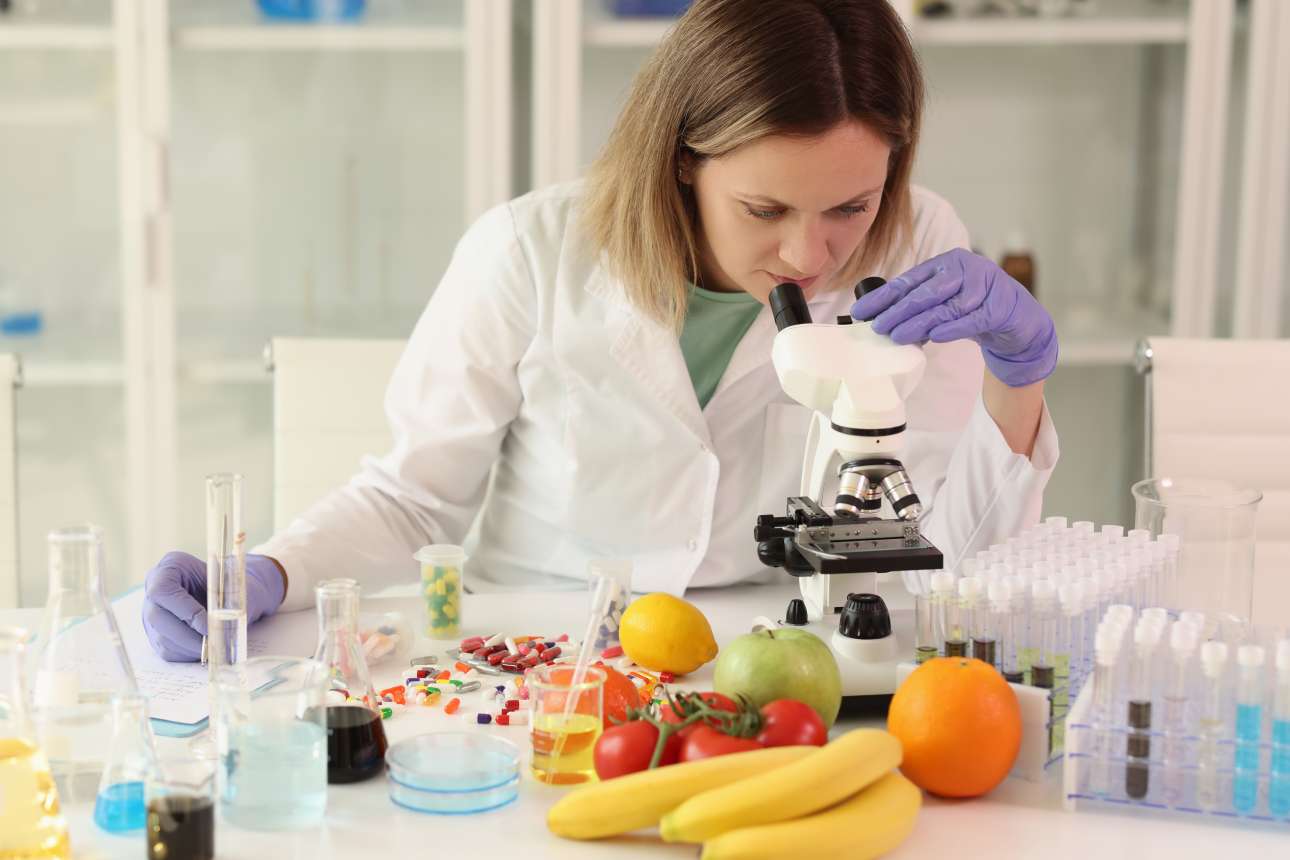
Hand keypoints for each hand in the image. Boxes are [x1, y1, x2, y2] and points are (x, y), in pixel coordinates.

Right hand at [142, 551, 286, 661]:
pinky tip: (208, 649)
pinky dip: (189, 654)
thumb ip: (230, 599)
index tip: (208, 626)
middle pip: (157, 617)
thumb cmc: (234, 586)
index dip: (184, 611)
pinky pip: (168, 650)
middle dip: (188, 636)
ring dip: (190, 648)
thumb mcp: (236, 586)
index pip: (163, 591)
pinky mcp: (158, 633)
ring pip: (162, 638)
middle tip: (213, 645)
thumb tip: (226, 622)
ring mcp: (152, 612)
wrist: (233, 596)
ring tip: (215, 648)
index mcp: (172, 566)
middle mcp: (154, 588)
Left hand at [851, 248, 1057, 386]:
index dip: (883, 297)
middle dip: (898, 310)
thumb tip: (881, 319)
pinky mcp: (1000, 308)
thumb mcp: (945, 302)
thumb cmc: (975, 309)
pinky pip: (972, 319)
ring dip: (920, 323)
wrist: (1018, 320)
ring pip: (946, 307)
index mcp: (946, 263)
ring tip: (898, 335)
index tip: (860, 312)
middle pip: (926, 292)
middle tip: (877, 326)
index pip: (909, 280)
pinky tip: (935, 336)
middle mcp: (966, 269)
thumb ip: (919, 305)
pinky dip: (953, 328)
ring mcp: (985, 286)